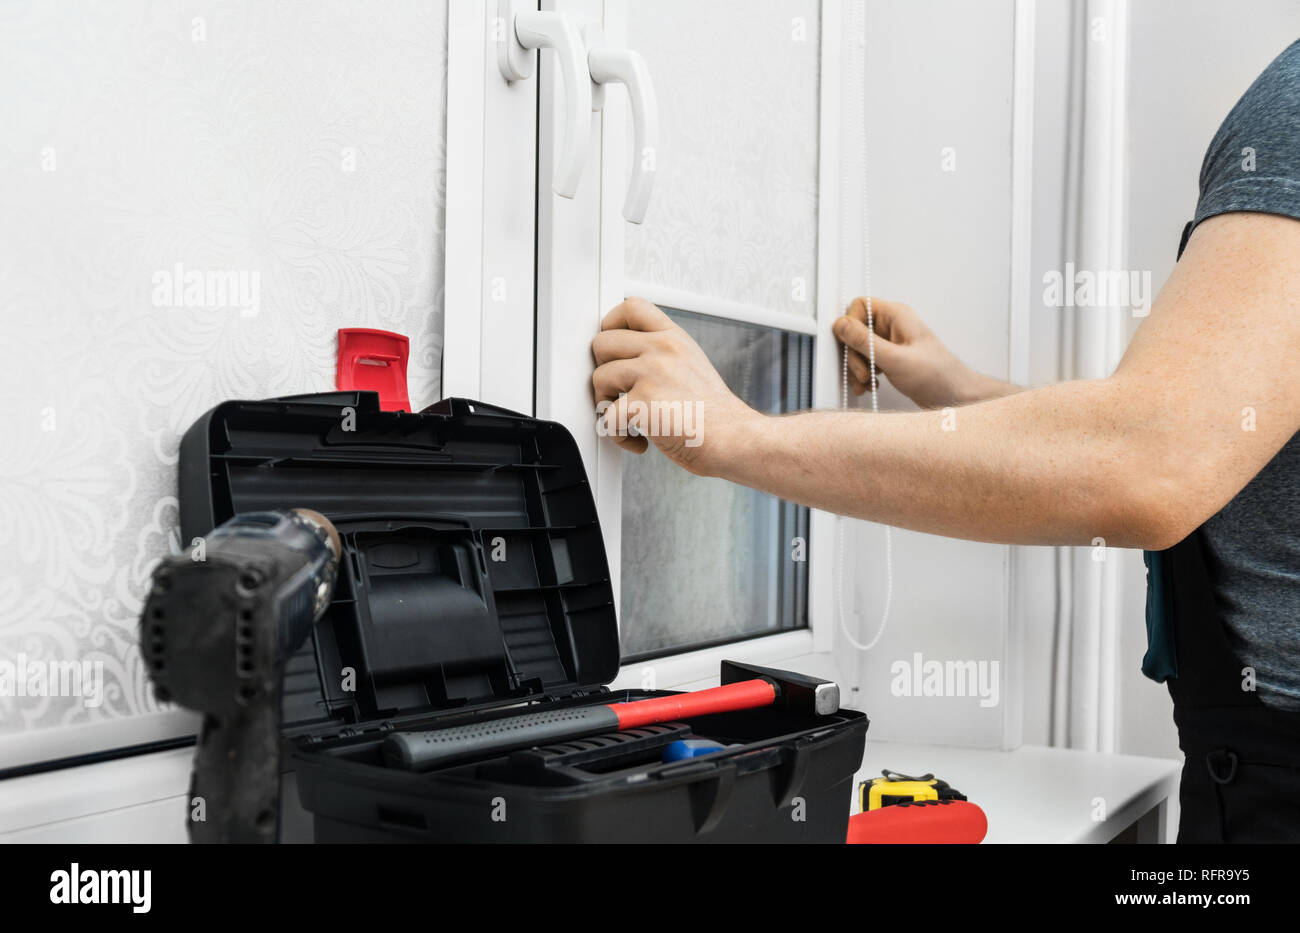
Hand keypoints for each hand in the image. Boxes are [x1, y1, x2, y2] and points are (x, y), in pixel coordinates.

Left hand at [591, 298, 758, 474]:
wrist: (735, 439)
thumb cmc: (713, 414)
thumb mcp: (691, 364)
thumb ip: (660, 353)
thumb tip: (624, 357)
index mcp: (674, 338)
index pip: (630, 307)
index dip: (610, 325)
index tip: (611, 350)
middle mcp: (663, 349)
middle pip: (602, 342)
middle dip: (603, 371)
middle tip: (618, 391)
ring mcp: (652, 373)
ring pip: (599, 378)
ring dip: (607, 404)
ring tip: (629, 419)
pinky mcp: (643, 403)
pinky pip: (607, 417)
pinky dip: (617, 436)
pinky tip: (638, 441)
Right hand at [833, 297, 1010, 407]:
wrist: (955, 398)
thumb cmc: (938, 376)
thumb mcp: (895, 359)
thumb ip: (864, 341)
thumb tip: (841, 325)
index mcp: (897, 316)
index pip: (861, 306)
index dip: (851, 325)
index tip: (850, 345)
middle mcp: (893, 327)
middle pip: (857, 331)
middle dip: (855, 355)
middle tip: (864, 373)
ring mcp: (892, 344)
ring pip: (860, 350)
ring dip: (858, 369)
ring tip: (867, 383)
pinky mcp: (892, 361)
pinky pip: (868, 362)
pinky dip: (865, 376)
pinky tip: (871, 386)